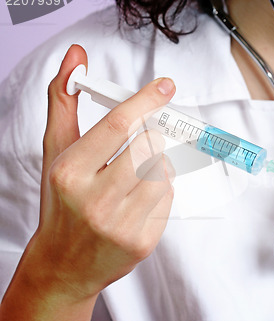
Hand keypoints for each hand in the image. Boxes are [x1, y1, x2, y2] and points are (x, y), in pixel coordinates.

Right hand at [0, 45, 175, 320]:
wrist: (63, 264)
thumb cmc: (61, 203)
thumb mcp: (56, 152)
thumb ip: (64, 102)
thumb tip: (76, 56)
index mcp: (70, 173)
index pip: (118, 125)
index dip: (146, 100)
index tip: (166, 86)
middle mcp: (95, 201)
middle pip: (149, 146)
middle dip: (151, 137)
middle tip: (141, 141)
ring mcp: (121, 225)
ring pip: (164, 171)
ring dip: (158, 163)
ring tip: (136, 173)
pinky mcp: (143, 242)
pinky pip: (170, 198)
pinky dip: (162, 190)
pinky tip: (139, 198)